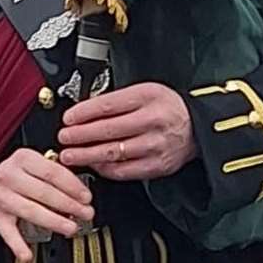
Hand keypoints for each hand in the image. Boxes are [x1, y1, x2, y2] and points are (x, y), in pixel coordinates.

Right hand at [0, 148, 92, 262]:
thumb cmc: (17, 177)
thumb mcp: (33, 165)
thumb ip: (55, 173)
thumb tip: (81, 192)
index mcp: (23, 159)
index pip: (52, 172)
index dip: (73, 186)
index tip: (86, 197)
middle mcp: (10, 176)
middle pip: (44, 192)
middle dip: (69, 205)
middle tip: (85, 213)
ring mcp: (2, 197)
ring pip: (31, 211)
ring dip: (54, 221)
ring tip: (71, 228)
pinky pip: (8, 233)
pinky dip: (18, 245)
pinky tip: (27, 254)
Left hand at [58, 83, 196, 181]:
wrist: (198, 127)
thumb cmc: (168, 108)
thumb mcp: (145, 92)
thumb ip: (117, 101)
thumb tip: (84, 111)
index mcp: (148, 98)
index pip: (110, 105)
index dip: (85, 113)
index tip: (68, 118)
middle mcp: (153, 121)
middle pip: (110, 130)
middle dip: (81, 135)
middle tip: (64, 138)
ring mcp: (155, 146)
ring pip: (115, 152)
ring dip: (88, 155)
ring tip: (71, 155)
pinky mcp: (157, 165)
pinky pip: (125, 170)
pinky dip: (105, 169)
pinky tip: (93, 165)